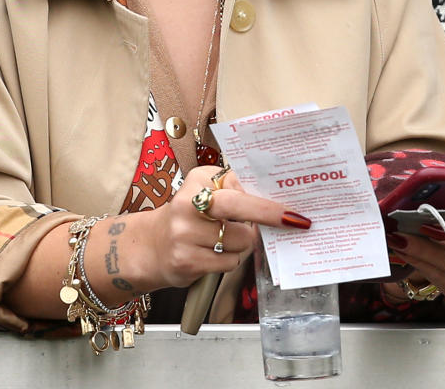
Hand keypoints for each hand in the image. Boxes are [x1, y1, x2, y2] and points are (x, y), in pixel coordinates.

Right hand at [136, 166, 310, 290]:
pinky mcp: (187, 261)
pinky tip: (214, 254)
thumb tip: (268, 197)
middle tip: (292, 221)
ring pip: (240, 241)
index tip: (290, 210)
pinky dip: (230, 259)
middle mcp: (187, 205)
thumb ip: (233, 187)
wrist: (153, 246)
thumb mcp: (205, 189)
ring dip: (242, 243)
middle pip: (236, 207)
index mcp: (196, 181)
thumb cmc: (189, 216)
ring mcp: (185, 234)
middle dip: (267, 214)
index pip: (235, 185)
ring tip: (224, 239)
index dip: (264, 200)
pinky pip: (229, 262)